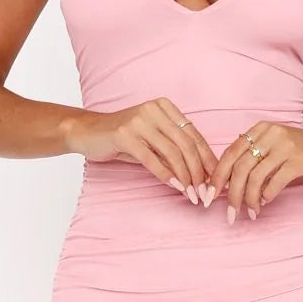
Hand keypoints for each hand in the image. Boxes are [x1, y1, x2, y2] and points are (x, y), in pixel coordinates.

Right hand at [70, 96, 216, 198]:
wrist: (86, 132)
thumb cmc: (122, 139)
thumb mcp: (151, 141)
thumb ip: (172, 151)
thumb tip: (201, 174)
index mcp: (165, 107)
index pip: (193, 135)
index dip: (207, 159)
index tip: (215, 180)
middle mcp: (154, 109)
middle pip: (186, 144)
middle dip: (198, 172)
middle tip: (204, 192)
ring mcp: (139, 120)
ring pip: (172, 152)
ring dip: (185, 177)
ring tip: (192, 194)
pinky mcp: (125, 134)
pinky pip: (151, 158)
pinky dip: (166, 175)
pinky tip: (175, 187)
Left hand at [208, 124, 302, 220]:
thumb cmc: (300, 151)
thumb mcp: (272, 147)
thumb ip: (251, 159)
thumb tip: (225, 184)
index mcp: (259, 130)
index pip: (230, 154)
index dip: (217, 176)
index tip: (209, 196)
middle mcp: (270, 134)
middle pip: (240, 167)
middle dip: (231, 194)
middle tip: (229, 213)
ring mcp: (287, 145)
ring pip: (256, 176)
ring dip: (250, 199)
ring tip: (251, 212)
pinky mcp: (301, 159)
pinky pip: (276, 181)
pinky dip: (267, 195)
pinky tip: (266, 202)